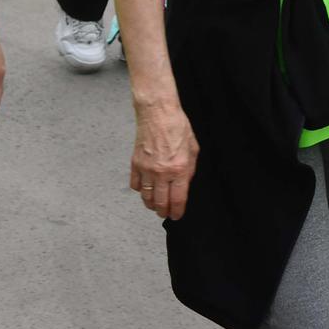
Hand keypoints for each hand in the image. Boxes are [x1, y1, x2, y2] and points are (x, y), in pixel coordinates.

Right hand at [130, 102, 199, 219]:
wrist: (158, 113)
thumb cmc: (177, 127)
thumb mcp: (193, 149)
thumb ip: (189, 169)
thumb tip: (185, 184)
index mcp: (179, 169)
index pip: (178, 199)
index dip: (177, 211)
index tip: (177, 215)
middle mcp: (162, 172)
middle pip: (160, 202)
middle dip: (164, 211)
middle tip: (165, 214)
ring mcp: (146, 169)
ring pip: (146, 197)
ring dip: (151, 205)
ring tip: (155, 206)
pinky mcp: (135, 164)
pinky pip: (136, 185)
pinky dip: (140, 191)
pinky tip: (145, 191)